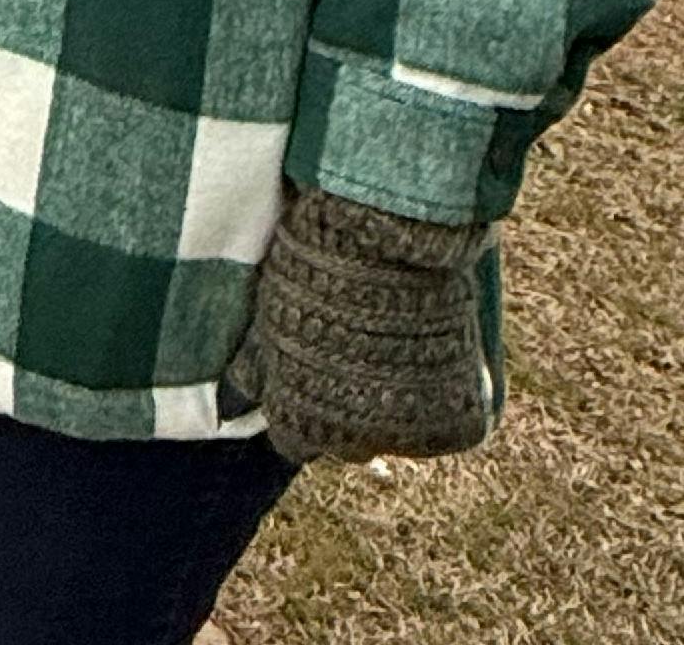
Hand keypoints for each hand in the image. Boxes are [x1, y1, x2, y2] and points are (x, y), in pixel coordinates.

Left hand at [235, 188, 491, 464]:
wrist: (386, 240)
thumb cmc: (316, 268)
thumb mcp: (273, 317)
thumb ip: (255, 372)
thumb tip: (225, 409)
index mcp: (300, 420)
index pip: (295, 439)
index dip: (301, 406)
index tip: (310, 376)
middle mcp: (353, 442)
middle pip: (347, 442)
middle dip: (347, 409)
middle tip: (356, 357)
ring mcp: (408, 438)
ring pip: (398, 437)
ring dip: (395, 407)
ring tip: (395, 351)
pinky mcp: (458, 425)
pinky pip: (446, 432)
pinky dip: (442, 406)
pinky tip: (429, 361)